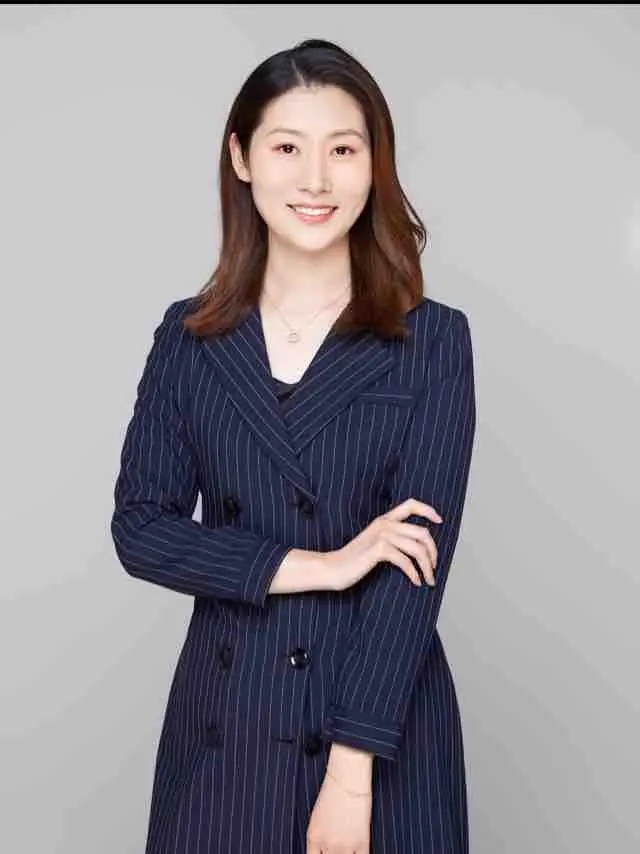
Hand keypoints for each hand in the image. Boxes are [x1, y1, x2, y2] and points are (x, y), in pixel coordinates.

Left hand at [306, 764, 371, 853]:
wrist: (348, 776)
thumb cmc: (333, 791)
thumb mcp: (317, 817)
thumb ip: (318, 839)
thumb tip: (322, 851)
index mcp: (313, 837)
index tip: (326, 853)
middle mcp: (327, 844)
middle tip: (337, 850)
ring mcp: (345, 846)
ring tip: (347, 848)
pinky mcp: (362, 842)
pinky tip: (358, 851)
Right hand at [323, 498, 442, 590]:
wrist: (332, 568)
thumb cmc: (354, 560)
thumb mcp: (374, 543)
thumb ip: (392, 539)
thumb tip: (416, 548)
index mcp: (384, 520)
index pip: (410, 504)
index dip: (428, 510)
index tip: (440, 520)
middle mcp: (384, 524)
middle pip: (422, 532)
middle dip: (433, 551)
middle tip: (434, 567)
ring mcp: (382, 535)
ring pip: (417, 548)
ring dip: (427, 566)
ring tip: (429, 579)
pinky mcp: (378, 549)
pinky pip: (406, 561)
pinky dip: (414, 573)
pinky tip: (415, 582)